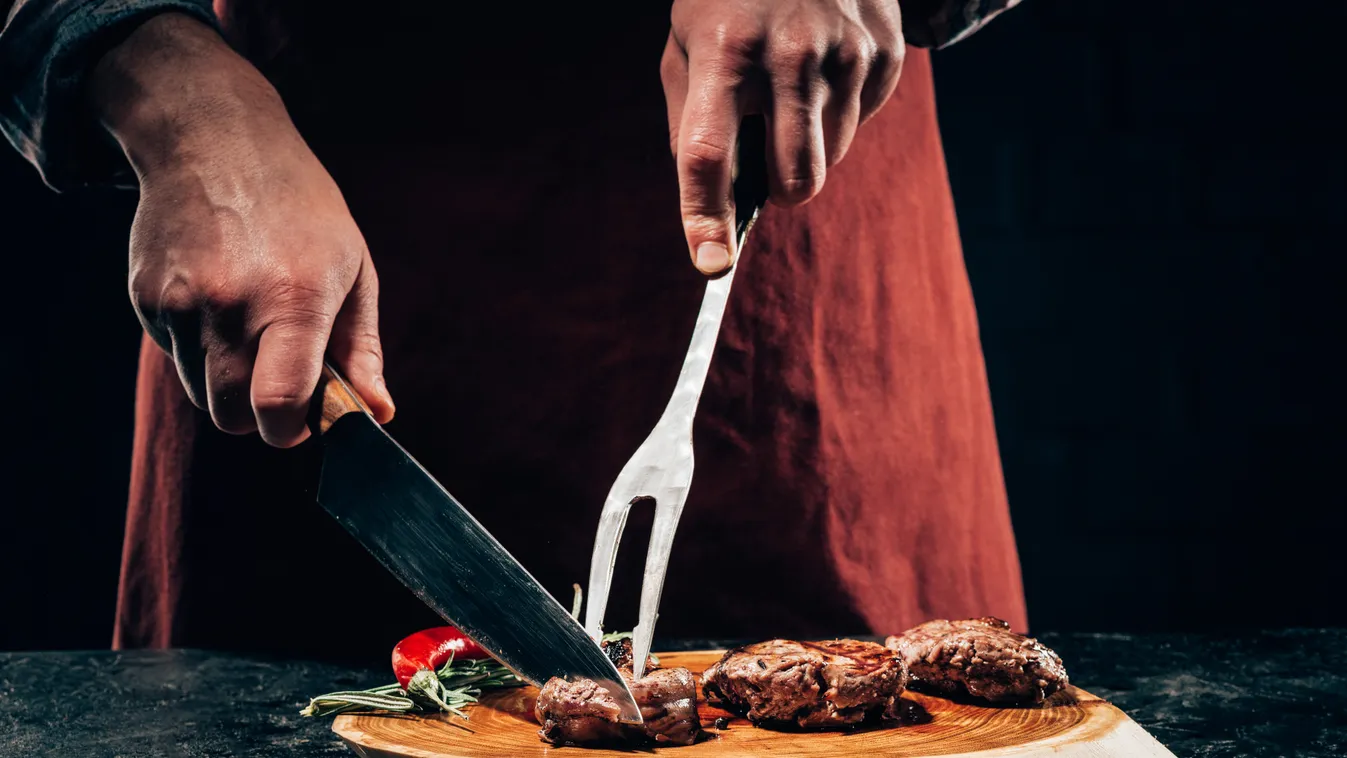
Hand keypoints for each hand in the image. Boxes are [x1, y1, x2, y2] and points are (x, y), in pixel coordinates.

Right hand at [91, 13, 394, 446]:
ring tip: (251, 328)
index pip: (279, 406)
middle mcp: (231, 304)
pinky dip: (198, 350)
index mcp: (294, 300)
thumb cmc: (301, 209)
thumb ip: (360, 350)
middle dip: (260, 414)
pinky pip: (175, 358)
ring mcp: (181, 302)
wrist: (216, 139)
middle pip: (233, 417)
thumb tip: (376, 414)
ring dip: (228, 384)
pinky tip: (217, 300)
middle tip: (281, 375)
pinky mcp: (145, 298)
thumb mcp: (352, 269)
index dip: (292, 430)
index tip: (304, 418)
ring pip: (200, 394)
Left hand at [662, 0, 903, 273]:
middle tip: (765, 160)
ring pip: (833, 159)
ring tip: (791, 90)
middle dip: (780, 190)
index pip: (710, 153)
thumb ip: (692, 124)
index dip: (706, 216)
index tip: (709, 262)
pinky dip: (837, 115)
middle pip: (798, 180)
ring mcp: (847, 54)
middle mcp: (791, 55)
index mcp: (726, 52)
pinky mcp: (885, 54)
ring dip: (808, 146)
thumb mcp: (686, 44)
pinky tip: (822, 68)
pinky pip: (860, 125)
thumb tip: (713, 204)